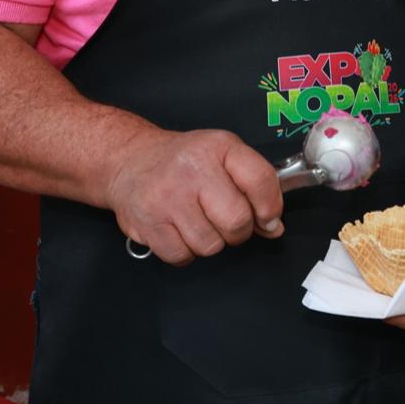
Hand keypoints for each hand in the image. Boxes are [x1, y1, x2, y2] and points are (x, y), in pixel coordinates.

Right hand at [105, 127, 283, 264]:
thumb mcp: (223, 155)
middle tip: (228, 221)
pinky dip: (185, 251)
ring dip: (210, 241)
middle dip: (240, 231)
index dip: (270, 207)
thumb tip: (274, 227)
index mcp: (220, 147)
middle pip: (237, 221)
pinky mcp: (148, 223)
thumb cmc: (184, 161)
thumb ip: (253, 185)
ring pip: (210, 245)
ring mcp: (168, 198)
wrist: (130, 161)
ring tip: (199, 220)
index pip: (260, 180)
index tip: (269, 218)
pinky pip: (182, 256)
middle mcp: (194, 170)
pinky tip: (180, 230)